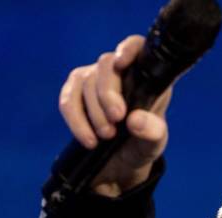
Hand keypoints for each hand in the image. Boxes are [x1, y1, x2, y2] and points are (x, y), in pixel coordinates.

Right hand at [58, 35, 171, 196]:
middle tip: (117, 119)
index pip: (138, 48)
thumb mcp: (154, 144)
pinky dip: (75, 120)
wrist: (119, 167)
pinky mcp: (75, 93)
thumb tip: (135, 120)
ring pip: (86, 82)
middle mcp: (119, 72)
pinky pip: (67, 99)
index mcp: (146, 76)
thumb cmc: (141, 146)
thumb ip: (152, 132)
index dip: (128, 49)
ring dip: (93, 112)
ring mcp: (94, 80)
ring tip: (106, 136)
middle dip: (108, 93)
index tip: (121, 63)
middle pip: (106, 65)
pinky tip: (88, 139)